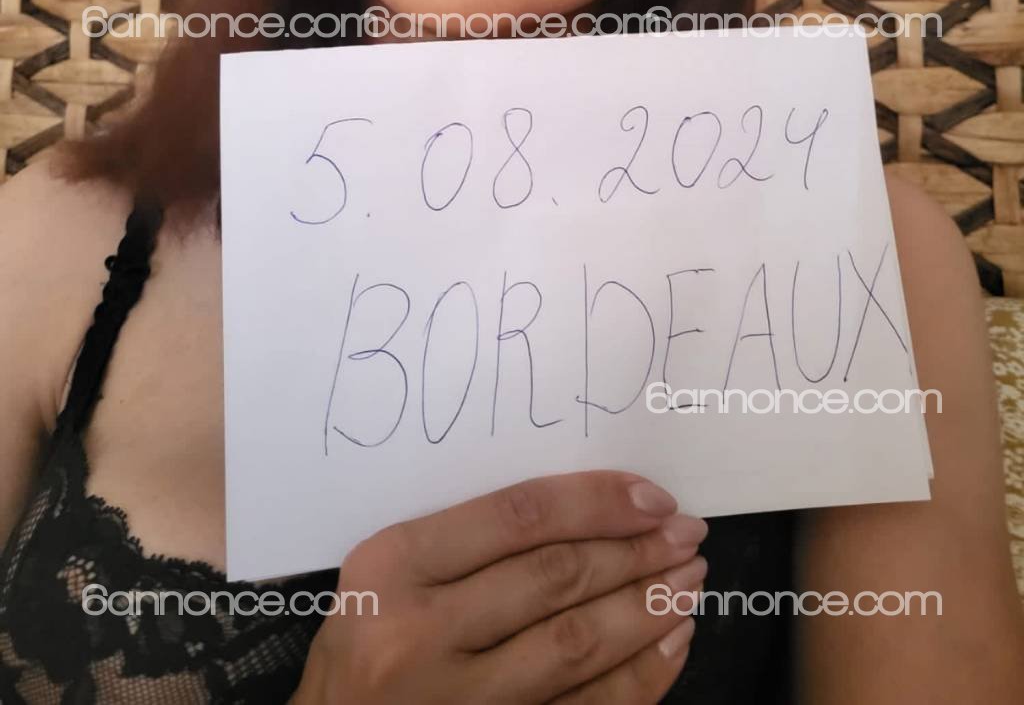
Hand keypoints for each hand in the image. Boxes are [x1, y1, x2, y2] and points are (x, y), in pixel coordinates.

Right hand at [291, 469, 706, 703]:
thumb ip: (463, 542)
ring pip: (577, 645)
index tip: (653, 496)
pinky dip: (640, 677)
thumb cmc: (358, 649)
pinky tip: (672, 644)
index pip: (517, 517)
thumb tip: (584, 509)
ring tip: (690, 579)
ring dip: (648, 608)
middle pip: (555, 578)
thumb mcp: (382, 578)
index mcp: (393, 568)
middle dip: (636, 552)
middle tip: (688, 534)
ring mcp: (460, 700)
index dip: (597, 502)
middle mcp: (424, 632)